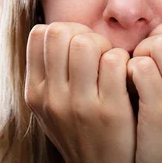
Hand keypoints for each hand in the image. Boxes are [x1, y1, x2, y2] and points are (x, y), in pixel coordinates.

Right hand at [24, 22, 135, 162]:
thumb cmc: (81, 131)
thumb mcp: (51, 107)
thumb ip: (48, 73)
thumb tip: (51, 31)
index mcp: (35, 93)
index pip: (41, 34)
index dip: (64, 31)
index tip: (78, 45)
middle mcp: (53, 98)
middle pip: (62, 32)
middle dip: (84, 34)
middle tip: (98, 52)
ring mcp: (81, 105)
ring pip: (87, 43)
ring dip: (104, 45)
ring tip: (111, 62)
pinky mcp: (110, 111)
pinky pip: (115, 60)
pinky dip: (124, 60)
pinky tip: (126, 74)